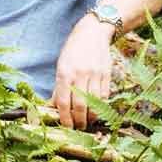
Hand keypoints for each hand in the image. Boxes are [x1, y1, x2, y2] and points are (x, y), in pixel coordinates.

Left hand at [51, 15, 113, 130]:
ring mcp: (95, 74)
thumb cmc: (73, 51)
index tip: (66, 126)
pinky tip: (96, 111)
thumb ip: (59, 87)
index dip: (65, 117)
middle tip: (78, 128)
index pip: (64, 101)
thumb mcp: (61, 66)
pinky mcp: (107, 74)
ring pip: (94, 103)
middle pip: (80, 105)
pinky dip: (100, 107)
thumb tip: (54, 107)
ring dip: (91, 117)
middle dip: (78, 121)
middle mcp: (80, 74)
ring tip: (87, 122)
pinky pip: (104, 96)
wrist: (93, 33)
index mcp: (65, 72)